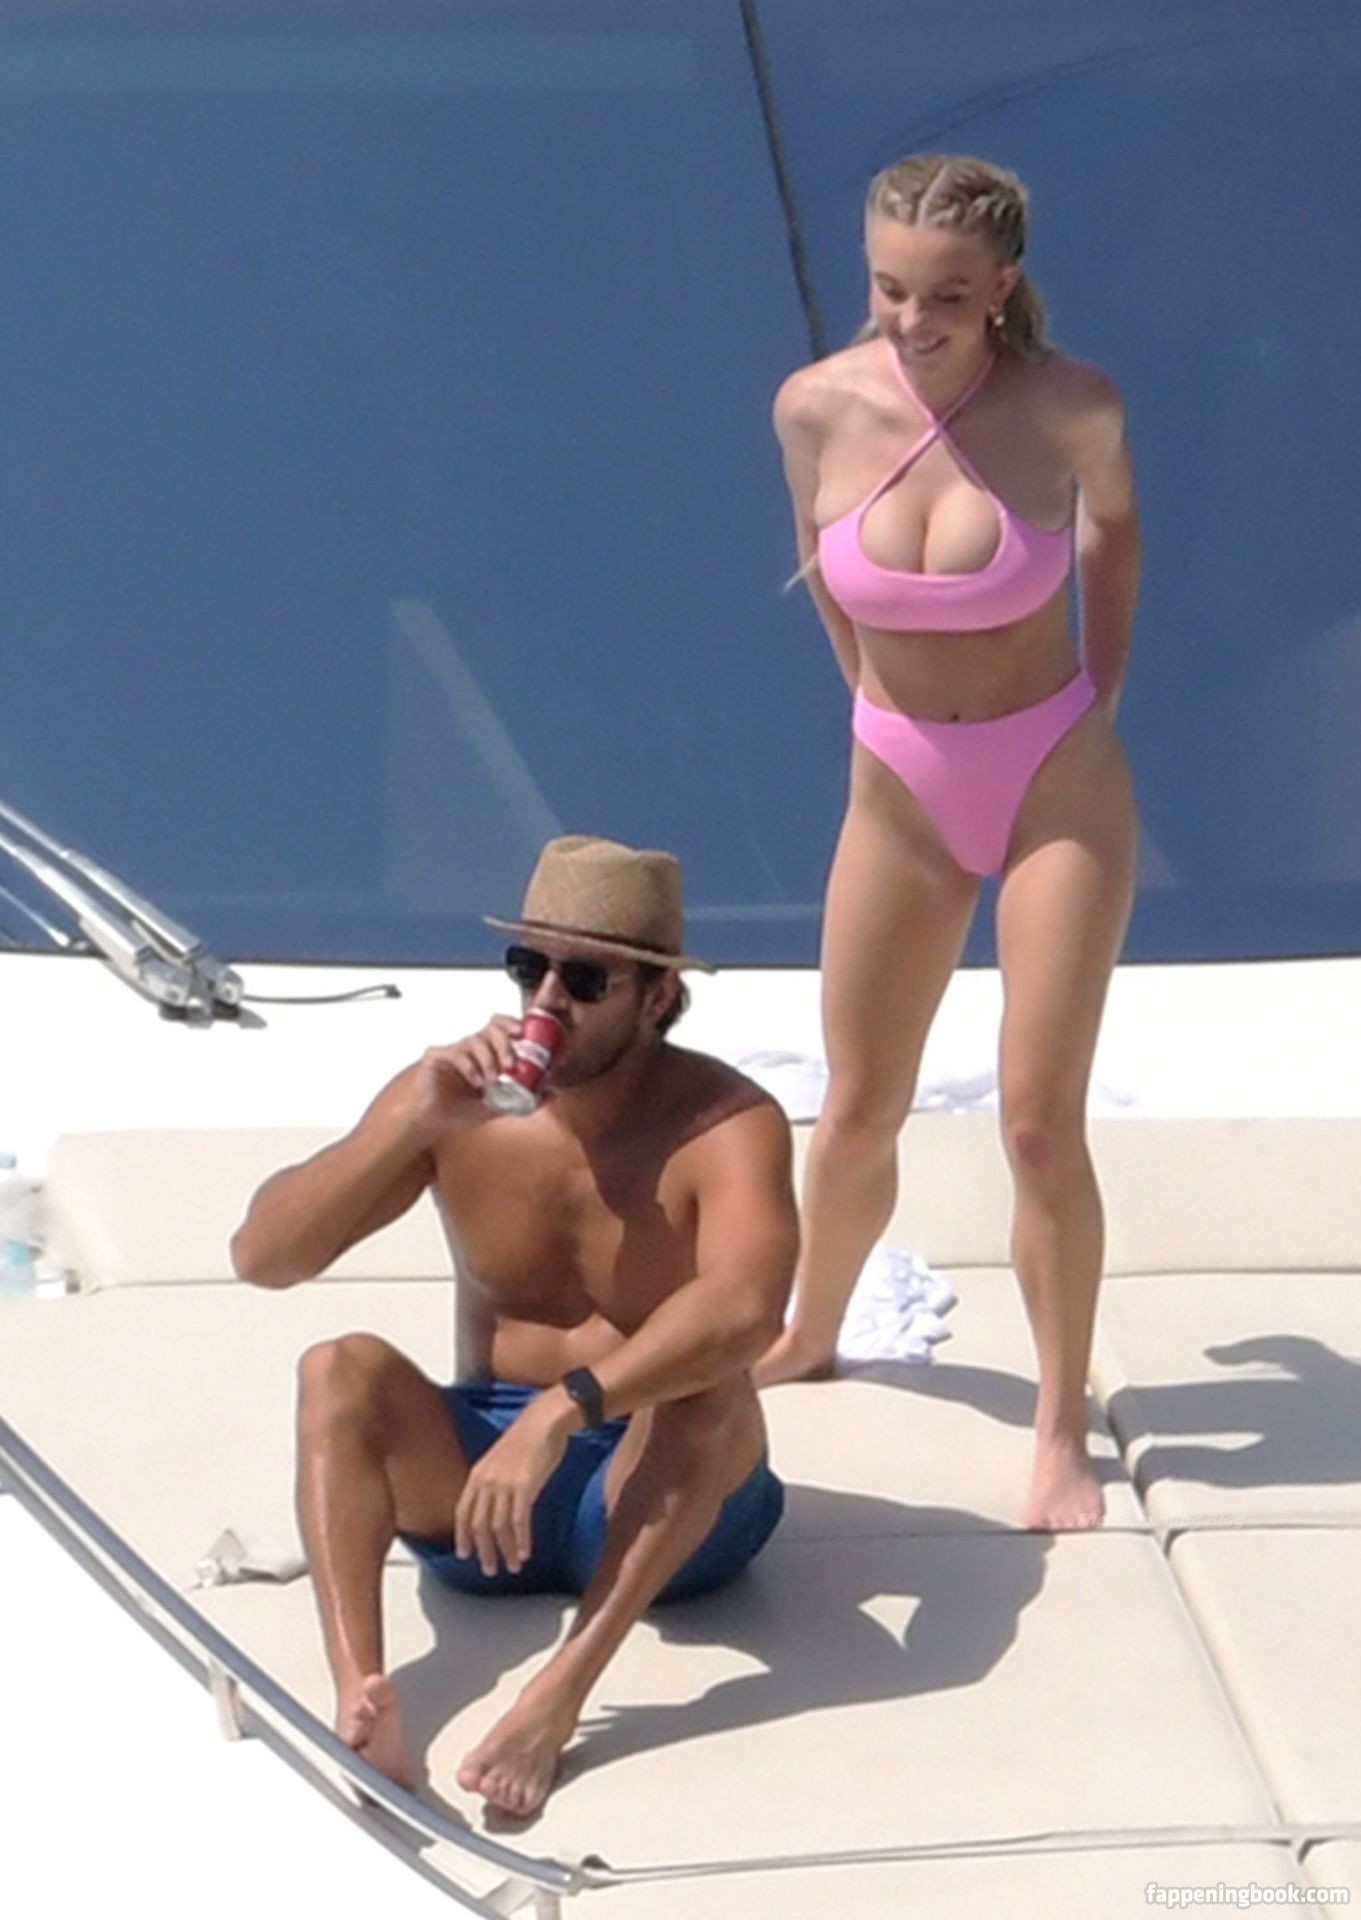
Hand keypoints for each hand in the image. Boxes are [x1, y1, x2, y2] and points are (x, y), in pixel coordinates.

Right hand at [403, 1017, 522, 1130]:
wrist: (431, 1126)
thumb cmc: (459, 1114)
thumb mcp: (497, 1107)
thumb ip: (523, 1099)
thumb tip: (552, 1092)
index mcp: (483, 1054)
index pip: (498, 1027)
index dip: (511, 1024)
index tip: (522, 1033)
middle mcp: (468, 1048)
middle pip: (490, 1029)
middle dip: (504, 1044)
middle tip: (510, 1064)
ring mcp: (451, 1050)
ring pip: (475, 1040)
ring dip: (488, 1059)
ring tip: (491, 1080)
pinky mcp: (435, 1056)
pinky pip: (456, 1053)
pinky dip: (470, 1067)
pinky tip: (475, 1082)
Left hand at [454, 1392, 575, 1575]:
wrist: (545, 1420)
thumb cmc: (528, 1437)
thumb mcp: (501, 1459)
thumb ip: (493, 1481)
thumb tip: (493, 1505)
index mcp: (478, 1473)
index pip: (463, 1512)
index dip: (463, 1536)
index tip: (465, 1554)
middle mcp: (487, 1481)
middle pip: (479, 1525)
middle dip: (484, 1551)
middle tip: (489, 1569)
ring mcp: (504, 1484)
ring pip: (499, 1528)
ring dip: (505, 1551)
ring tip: (511, 1567)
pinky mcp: (525, 1486)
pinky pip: (519, 1522)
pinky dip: (521, 1541)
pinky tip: (525, 1553)